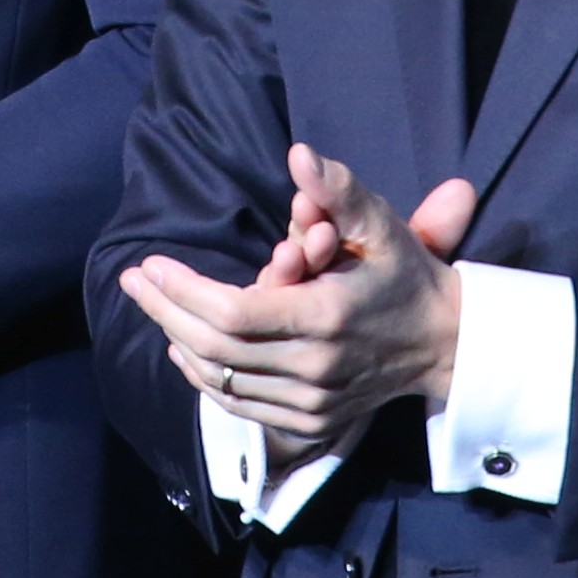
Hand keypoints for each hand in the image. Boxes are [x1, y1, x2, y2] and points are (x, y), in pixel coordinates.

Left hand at [116, 146, 478, 459]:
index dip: (183, 290)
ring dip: (177, 340)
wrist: (442, 344)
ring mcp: (311, 403)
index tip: (151, 263)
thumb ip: (338, 189)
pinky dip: (203, 376)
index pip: (233, 313)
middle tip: (135, 279)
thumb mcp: (381, 224)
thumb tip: (298, 154)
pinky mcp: (309, 423)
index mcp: (327, 318)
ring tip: (153, 305)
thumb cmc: (404, 274)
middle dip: (165, 310)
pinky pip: (239, 404)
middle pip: (214, 348)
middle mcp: (315, 368)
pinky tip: (183, 347)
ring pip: (220, 380)